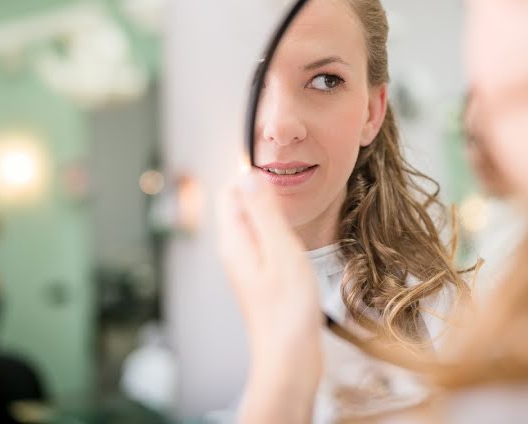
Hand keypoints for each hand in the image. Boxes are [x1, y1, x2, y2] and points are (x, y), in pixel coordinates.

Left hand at [218, 171, 322, 423]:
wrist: (290, 359)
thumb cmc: (287, 312)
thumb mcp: (280, 252)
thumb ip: (265, 213)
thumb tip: (249, 176)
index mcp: (234, 242)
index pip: (230, 193)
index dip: (249, 175)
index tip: (275, 168)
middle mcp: (236, 252)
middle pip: (240, 206)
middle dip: (260, 190)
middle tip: (289, 182)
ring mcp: (249, 266)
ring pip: (255, 225)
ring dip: (272, 211)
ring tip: (295, 209)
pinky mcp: (263, 278)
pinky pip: (266, 242)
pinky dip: (279, 232)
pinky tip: (297, 239)